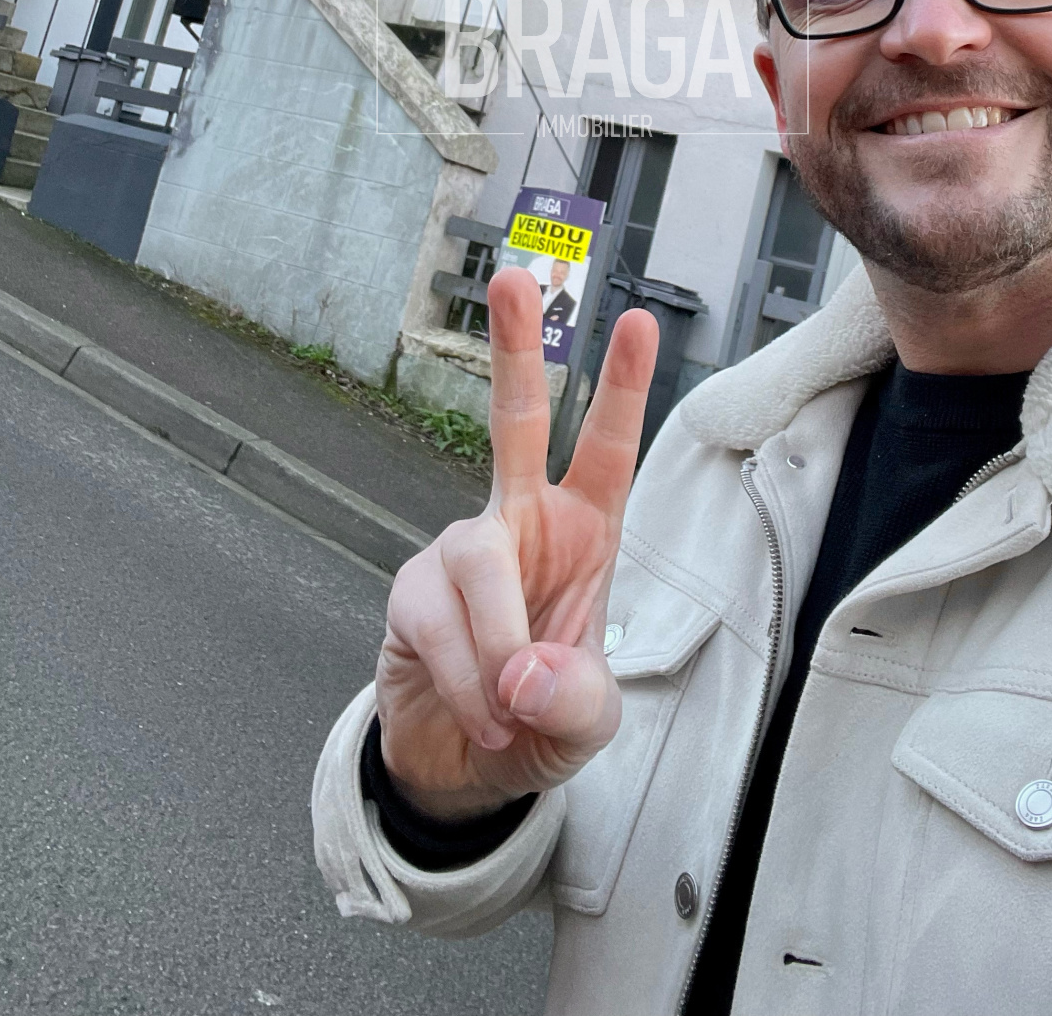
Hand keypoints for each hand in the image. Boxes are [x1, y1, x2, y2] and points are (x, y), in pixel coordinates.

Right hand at [376, 267, 658, 818]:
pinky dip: (466, 682)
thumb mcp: (591, 724)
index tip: (638, 320)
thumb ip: (576, 698)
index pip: (606, 451)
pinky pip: (438, 624)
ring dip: (499, 644)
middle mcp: (521, 524)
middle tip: (516, 279)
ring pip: (477, 562)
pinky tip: (481, 715)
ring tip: (511, 707)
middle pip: (513, 423)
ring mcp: (461, 553)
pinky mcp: (413, 594)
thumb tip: (523, 671)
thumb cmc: (544, 718)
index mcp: (584, 533)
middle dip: (515, 350)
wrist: (466, 772)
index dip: (623, 388)